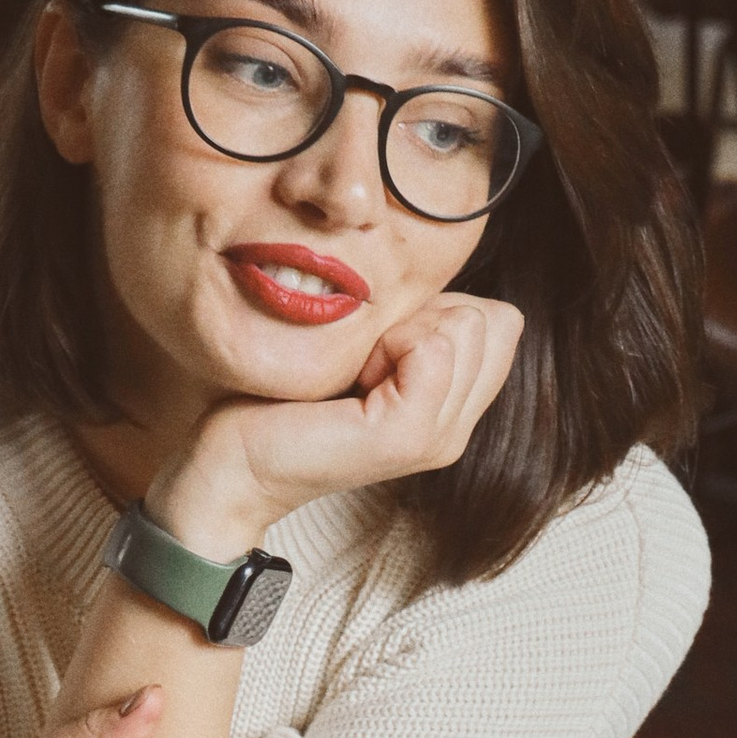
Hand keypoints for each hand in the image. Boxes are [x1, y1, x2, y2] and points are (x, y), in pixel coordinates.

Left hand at [149, 293, 524, 557]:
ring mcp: (438, 438)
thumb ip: (416, 323)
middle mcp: (456, 431)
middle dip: (426, 315)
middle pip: (494, 320)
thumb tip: (439, 274)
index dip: (440, 310)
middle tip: (364, 360)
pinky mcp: (407, 435)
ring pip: (467, 326)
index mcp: (452, 410)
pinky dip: (387, 342)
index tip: (379, 346)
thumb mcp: (365, 348)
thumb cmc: (282, 400)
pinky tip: (352, 380)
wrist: (234, 463)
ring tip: (357, 371)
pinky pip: (433, 346)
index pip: (502, 321)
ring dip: (403, 328)